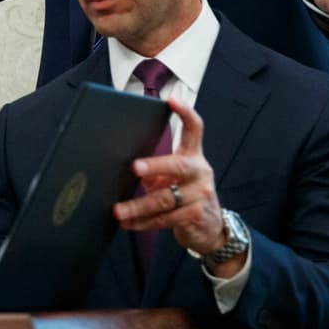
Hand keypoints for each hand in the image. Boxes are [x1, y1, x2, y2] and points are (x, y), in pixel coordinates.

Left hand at [113, 99, 241, 277]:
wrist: (210, 228)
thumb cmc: (183, 195)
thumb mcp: (173, 178)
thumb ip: (155, 170)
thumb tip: (124, 168)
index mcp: (193, 156)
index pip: (195, 129)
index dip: (185, 113)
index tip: (171, 100)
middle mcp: (200, 172)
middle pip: (178, 165)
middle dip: (155, 166)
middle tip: (134, 168)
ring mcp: (201, 195)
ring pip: (165, 199)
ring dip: (138, 206)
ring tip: (118, 210)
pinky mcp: (196, 216)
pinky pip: (165, 219)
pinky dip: (143, 223)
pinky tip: (127, 223)